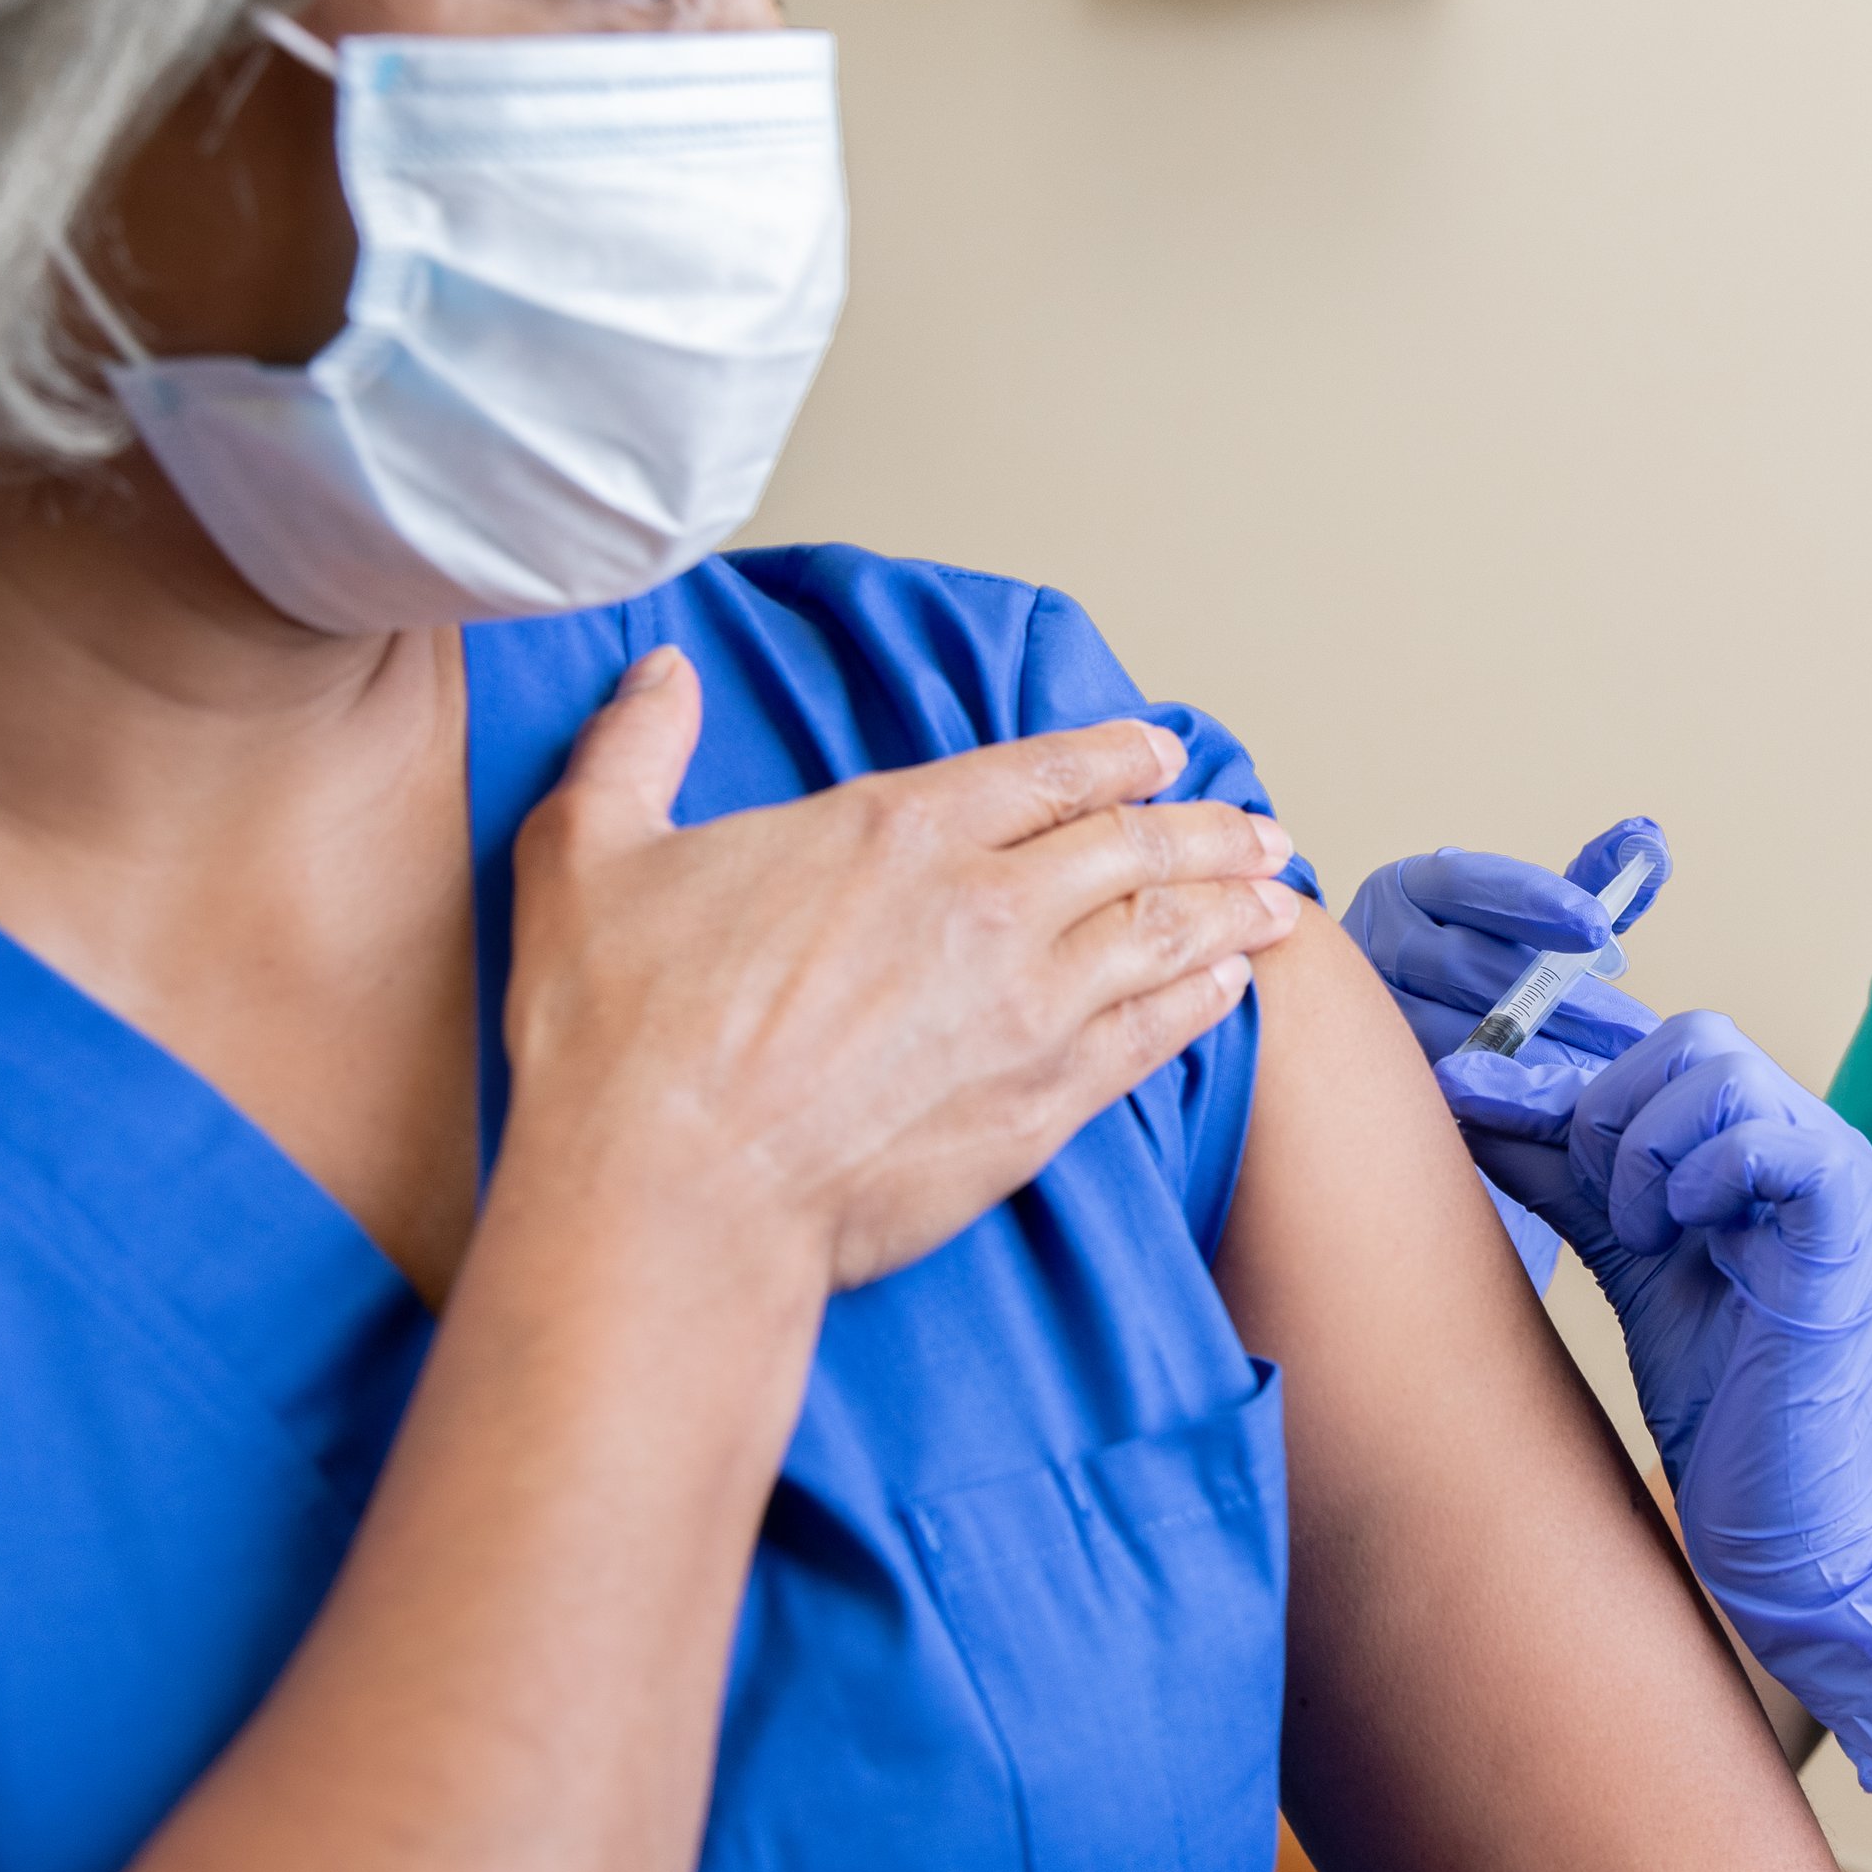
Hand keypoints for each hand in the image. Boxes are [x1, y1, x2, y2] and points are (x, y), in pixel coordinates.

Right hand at [497, 648, 1305, 1299]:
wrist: (671, 1201)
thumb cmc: (619, 1041)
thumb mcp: (591, 854)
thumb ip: (635, 749)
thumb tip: (659, 671)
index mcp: (894, 830)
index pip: (1041, 771)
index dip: (1114, 755)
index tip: (1163, 752)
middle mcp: (985, 907)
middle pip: (1133, 847)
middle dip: (1208, 830)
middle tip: (1261, 828)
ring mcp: (1028, 1009)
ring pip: (1164, 934)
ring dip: (1231, 908)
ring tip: (1280, 897)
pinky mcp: (1042, 1105)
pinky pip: (1152, 1036)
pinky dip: (1202, 1002)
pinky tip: (1230, 990)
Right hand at [1341, 819, 1670, 1088]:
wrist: (1403, 1017)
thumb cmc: (1485, 954)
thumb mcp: (1532, 912)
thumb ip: (1590, 878)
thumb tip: (1646, 839)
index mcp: (1414, 885)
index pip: (1469, 883)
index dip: (1534, 900)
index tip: (1599, 926)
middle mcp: (1379, 938)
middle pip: (1467, 964)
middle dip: (1560, 999)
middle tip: (1633, 1027)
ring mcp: (1371, 1008)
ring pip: (1452, 1029)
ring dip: (1540, 1053)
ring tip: (1609, 1071)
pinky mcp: (1381, 1068)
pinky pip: (1445, 1083)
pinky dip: (1506, 1093)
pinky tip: (1562, 1107)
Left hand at [1461, 1013, 1871, 1792]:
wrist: (1785, 1512)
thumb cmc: (1719, 1392)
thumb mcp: (1623, 1256)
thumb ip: (1563, 1173)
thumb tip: (1468, 1092)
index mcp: (1762, 1141)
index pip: (1663, 1047)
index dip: (1568, 1084)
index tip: (1484, 1118)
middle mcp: (1809, 1138)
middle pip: (1693, 1038)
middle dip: (1609, 1115)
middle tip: (1604, 1214)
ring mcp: (1836, 1173)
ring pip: (1721, 1072)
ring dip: (1646, 1152)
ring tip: (1645, 1239)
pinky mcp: (1847, 1222)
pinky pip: (1768, 1140)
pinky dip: (1700, 1177)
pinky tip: (1681, 1241)